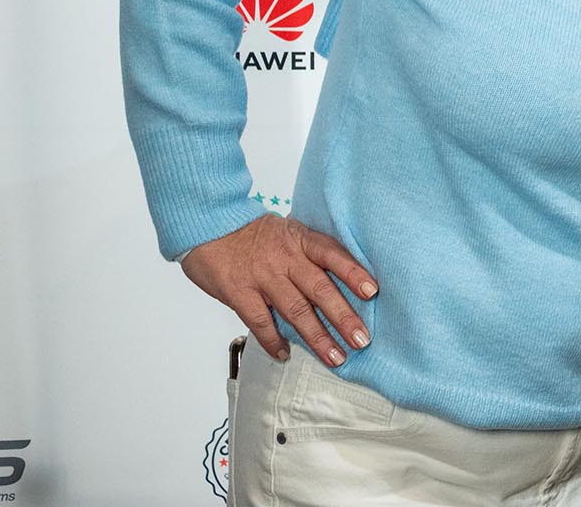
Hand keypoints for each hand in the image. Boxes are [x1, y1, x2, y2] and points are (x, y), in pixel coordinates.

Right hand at [180, 214, 377, 366]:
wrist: (209, 223)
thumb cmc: (253, 232)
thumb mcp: (288, 231)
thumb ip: (310, 253)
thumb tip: (340, 279)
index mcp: (300, 240)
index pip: (333, 255)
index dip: (353, 272)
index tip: (372, 292)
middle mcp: (285, 258)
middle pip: (320, 289)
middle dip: (343, 317)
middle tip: (361, 339)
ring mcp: (262, 276)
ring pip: (295, 310)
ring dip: (317, 337)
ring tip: (335, 356)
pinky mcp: (239, 291)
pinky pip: (260, 321)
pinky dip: (273, 340)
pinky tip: (285, 354)